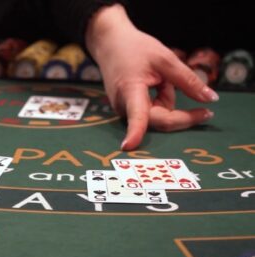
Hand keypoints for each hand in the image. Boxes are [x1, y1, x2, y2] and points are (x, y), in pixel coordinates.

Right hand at [85, 4, 218, 149]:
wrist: (110, 44)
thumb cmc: (135, 49)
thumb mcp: (166, 59)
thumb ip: (188, 81)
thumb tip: (211, 100)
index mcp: (130, 90)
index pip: (136, 115)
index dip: (135, 132)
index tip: (129, 147)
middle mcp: (123, 105)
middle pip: (158, 120)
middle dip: (181, 115)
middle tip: (206, 112)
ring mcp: (123, 109)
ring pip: (157, 115)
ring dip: (167, 99)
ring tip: (160, 79)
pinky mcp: (126, 109)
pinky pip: (152, 111)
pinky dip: (159, 98)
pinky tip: (154, 83)